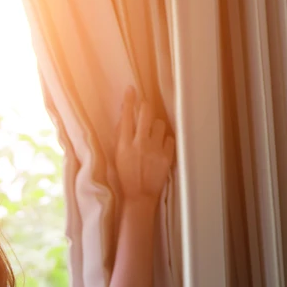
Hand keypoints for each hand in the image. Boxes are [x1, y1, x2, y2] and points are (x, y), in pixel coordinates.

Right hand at [115, 87, 174, 206]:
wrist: (139, 196)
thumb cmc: (125, 177)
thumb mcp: (117, 156)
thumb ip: (121, 137)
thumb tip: (126, 118)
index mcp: (124, 145)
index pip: (127, 116)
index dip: (129, 100)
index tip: (131, 89)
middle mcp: (140, 144)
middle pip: (146, 113)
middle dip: (145, 107)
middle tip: (144, 108)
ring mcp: (155, 150)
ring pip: (160, 124)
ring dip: (156, 126)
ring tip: (152, 134)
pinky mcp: (167, 156)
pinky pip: (169, 138)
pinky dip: (165, 140)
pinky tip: (159, 147)